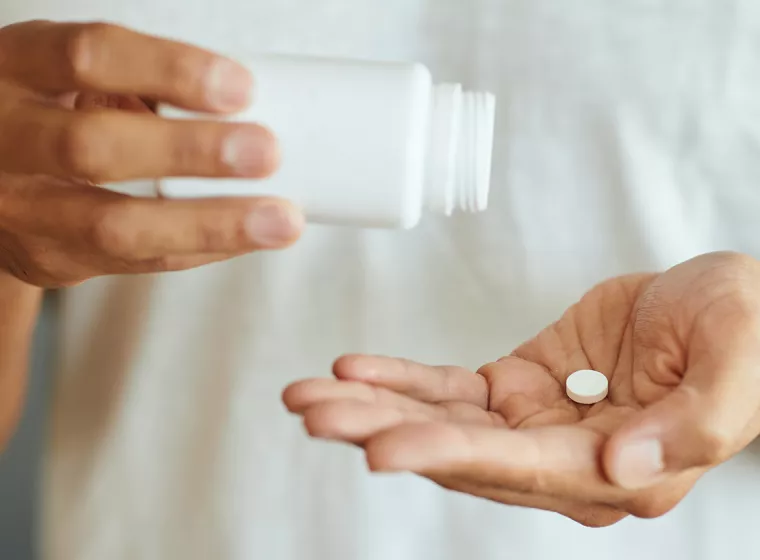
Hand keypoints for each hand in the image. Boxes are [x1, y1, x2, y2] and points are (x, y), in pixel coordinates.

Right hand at [0, 21, 301, 286]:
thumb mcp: (70, 77)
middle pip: (93, 147)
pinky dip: (200, 249)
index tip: (241, 86)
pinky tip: (247, 239)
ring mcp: (20, 209)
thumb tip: (247, 100)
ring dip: (209, 223)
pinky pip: (135, 262)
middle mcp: (5, 139)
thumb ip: (135, 81)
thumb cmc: (50, 111)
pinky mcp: (48, 260)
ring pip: (115, 226)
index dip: (168, 69)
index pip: (88, 57)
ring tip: (279, 220)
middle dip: (190, 151)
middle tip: (266, 152)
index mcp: (17, 68)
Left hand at [284, 251, 759, 526]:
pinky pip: (450, 388)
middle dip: (381, 432)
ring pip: (441, 423)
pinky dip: (401, 379)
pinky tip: (355, 369)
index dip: (446, 457)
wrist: (723, 302)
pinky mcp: (519, 388)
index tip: (379, 447)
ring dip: (374, 407)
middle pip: (459, 453)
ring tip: (308, 396)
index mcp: (621, 471)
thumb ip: (692, 423)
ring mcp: (536, 425)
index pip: (516, 468)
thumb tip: (619, 468)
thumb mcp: (738, 365)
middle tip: (314, 413)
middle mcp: (567, 461)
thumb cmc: (744, 329)